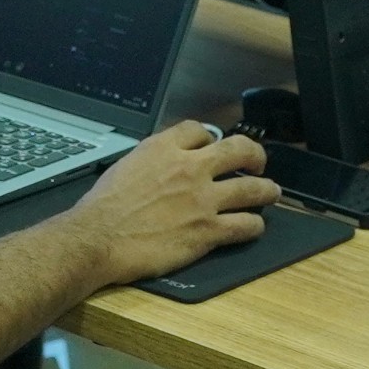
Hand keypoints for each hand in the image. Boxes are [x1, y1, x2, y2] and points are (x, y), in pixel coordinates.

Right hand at [45, 122, 277, 285]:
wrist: (98, 238)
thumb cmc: (103, 208)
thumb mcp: (125, 166)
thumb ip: (150, 161)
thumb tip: (161, 166)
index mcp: (164, 149)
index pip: (200, 130)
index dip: (210, 137)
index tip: (213, 146)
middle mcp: (189, 168)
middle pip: (239, 150)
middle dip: (254, 155)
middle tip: (257, 163)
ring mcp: (203, 200)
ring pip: (254, 189)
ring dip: (267, 190)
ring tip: (270, 193)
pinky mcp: (208, 231)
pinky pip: (246, 225)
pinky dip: (254, 227)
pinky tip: (252, 228)